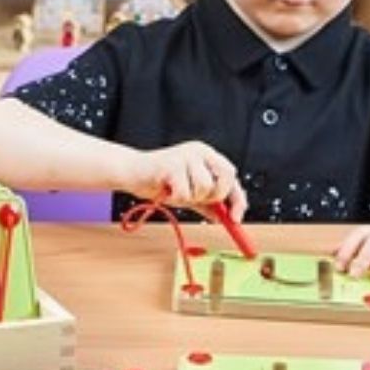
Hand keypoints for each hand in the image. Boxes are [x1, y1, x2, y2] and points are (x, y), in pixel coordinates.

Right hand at [125, 141, 246, 223]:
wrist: (131, 172)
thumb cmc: (159, 180)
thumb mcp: (189, 192)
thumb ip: (207, 203)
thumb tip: (226, 218)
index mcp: (206, 155)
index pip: (231, 175)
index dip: (237, 198)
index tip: (236, 218)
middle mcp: (199, 151)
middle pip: (226, 176)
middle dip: (214, 195)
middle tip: (196, 200)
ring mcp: (185, 155)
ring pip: (205, 186)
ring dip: (191, 197)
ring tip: (176, 191)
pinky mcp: (171, 164)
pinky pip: (185, 192)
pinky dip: (176, 198)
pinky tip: (166, 190)